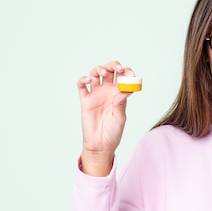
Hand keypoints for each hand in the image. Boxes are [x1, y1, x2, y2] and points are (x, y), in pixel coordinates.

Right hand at [77, 61, 132, 175]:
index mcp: (119, 93)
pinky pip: (81, 85)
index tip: (130, 73)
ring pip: (95, 74)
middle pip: (109, 71)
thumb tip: (125, 89)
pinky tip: (88, 80)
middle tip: (118, 68)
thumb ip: (121, 103)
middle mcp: (107, 91)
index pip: (123, 77)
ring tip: (104, 73)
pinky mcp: (85, 100)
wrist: (101, 145)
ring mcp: (96, 94)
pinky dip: (83, 79)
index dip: (126, 72)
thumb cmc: (113, 132)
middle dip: (113, 66)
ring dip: (99, 69)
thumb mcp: (120, 117)